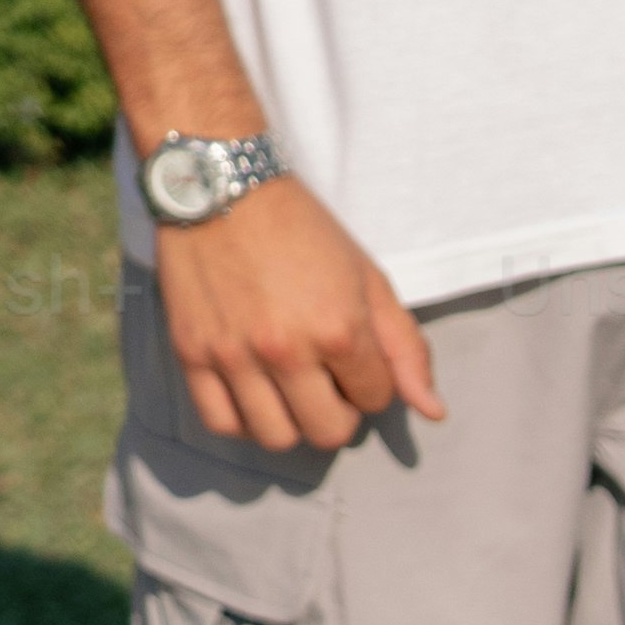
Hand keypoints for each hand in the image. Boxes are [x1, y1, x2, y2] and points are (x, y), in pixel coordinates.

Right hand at [152, 179, 444, 455]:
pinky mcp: (191, 353)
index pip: (377, 399)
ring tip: (288, 388)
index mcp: (339, 330)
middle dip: (338, 412)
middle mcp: (286, 351)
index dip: (371, 380)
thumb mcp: (368, 278)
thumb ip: (405, 347)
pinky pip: (221, 422)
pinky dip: (242, 419)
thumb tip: (433, 412)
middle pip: (329, 432)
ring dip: (292, 421)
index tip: (352, 354)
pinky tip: (251, 392)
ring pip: (277, 437)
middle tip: (326, 379)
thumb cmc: (301, 229)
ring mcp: (235, 355)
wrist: (221, 187)